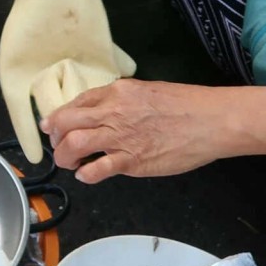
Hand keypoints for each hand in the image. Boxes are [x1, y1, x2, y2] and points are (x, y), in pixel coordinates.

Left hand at [41, 80, 265, 182]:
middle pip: (65, 123)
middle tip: (58, 147)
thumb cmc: (187, 105)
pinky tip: (87, 174)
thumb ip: (122, 100)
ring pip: (73, 145)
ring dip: (64, 157)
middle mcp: (113, 112)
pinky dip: (84, 174)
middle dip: (55, 138)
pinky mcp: (131, 161)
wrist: (212, 120)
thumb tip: (103, 113)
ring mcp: (121, 138)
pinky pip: (96, 170)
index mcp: (117, 92)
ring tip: (70, 163)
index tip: (53, 127)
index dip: (59, 118)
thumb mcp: (148, 91)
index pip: (76, 103)